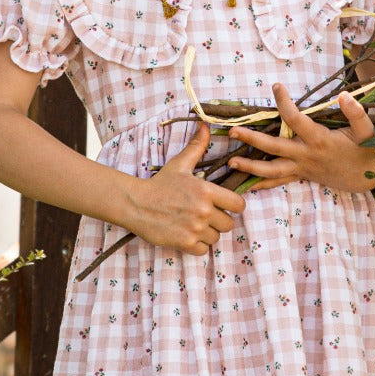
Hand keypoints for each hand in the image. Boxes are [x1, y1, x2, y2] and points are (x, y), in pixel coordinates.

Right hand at [123, 122, 245, 253]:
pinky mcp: (185, 243)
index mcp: (207, 191)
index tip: (224, 205)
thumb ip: (197, 147)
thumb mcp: (180, 164)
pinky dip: (198, 245)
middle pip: (229, 224)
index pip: (238, 205)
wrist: (135, 204)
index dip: (234, 206)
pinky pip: (204, 250)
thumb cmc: (160, 184)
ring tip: (194, 224)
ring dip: (208, 233)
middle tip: (206, 216)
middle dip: (220, 221)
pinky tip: (188, 235)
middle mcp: (204, 211)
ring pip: (216, 237)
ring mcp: (195, 228)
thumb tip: (205, 125)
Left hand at [226, 85, 374, 193]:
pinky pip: (280, 181)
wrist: (369, 176)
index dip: (284, 102)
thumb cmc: (367, 150)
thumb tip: (344, 95)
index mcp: (319, 139)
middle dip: (252, 140)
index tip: (276, 86)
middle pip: (274, 148)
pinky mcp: (303, 175)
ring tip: (231, 163)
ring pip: (272, 170)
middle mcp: (306, 155)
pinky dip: (264, 183)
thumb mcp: (366, 130)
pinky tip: (248, 185)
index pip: (295, 119)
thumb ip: (356, 113)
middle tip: (233, 132)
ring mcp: (303, 167)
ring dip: (251, 167)